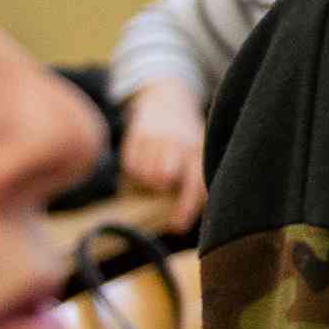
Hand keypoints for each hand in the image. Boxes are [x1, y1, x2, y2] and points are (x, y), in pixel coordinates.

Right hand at [120, 82, 209, 230]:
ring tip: (154, 173)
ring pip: (144, 174)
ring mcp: (157, 138)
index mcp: (199, 152)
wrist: (168, 100)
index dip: (185, 208)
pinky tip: (143, 161)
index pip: (195, 183)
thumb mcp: (199, 156)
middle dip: (161, 188)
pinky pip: (129, 166)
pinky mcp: (137, 135)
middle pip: (164, 177)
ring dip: (146, 181)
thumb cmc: (186, 140)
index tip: (176, 227)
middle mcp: (180, 144)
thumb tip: (180, 221)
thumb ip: (194, 184)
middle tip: (163, 187)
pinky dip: (133, 170)